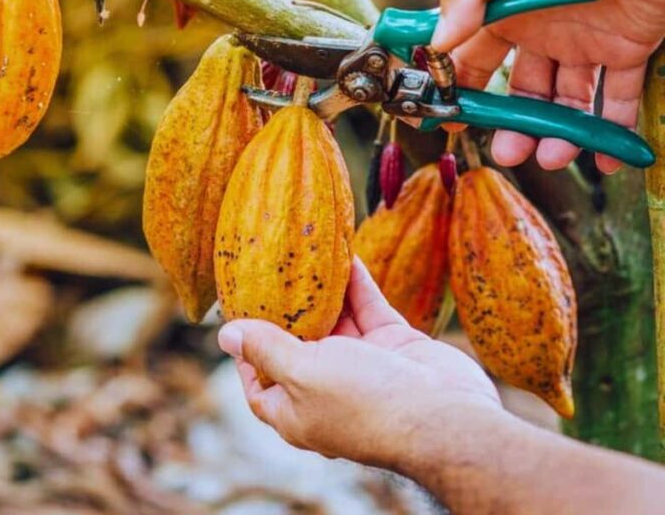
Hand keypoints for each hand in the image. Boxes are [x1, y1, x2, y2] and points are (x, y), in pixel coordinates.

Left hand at [217, 258, 499, 470]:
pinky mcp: (393, 345)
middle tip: (272, 272)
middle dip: (287, 310)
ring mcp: (363, 366)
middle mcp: (328, 390)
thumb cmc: (366, 401)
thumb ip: (266, 349)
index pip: (261, 383)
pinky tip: (345, 256)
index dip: (247, 354)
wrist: (445, 416)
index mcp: (298, 410)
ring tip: (306, 256)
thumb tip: (226, 335)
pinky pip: (368, 307)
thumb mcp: (302, 373)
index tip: (239, 317)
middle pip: (298, 345)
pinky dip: (356, 284)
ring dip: (323, 291)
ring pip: (336, 321)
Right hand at [432, 0, 664, 173]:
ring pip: (562, 103)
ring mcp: (582, 44)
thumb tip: (437, 42)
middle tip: (507, 154)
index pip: (470, 59)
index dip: (456, 90)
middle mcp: (538, 31)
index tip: (446, 120)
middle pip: (518, 92)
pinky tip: (598, 156)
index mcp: (503, 10)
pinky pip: (615, 99)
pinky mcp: (626, 50)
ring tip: (551, 156)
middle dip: (509, 126)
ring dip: (554, 135)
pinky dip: (609, 131)